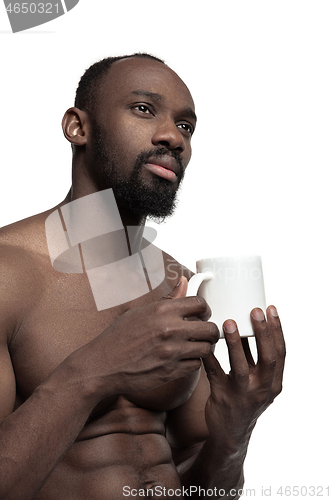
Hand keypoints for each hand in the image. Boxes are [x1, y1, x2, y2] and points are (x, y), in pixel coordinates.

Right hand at [71, 277, 218, 398]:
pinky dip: (193, 362)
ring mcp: (172, 352)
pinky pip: (196, 365)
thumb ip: (168, 299)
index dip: (205, 309)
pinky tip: (184, 359)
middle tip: (204, 332)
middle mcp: (170, 330)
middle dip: (211, 330)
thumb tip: (184, 281)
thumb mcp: (140, 312)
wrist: (102, 366)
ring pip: (207, 348)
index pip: (200, 304)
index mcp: (162, 310)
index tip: (202, 314)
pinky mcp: (172, 371)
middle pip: (210, 328)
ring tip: (196, 346)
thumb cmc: (118, 337)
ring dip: (204, 347)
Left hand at [202, 306, 285, 452]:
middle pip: (268, 358)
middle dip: (262, 332)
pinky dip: (210, 356)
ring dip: (236, 343)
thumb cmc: (243, 398)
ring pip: (240, 367)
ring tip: (228, 322)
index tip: (270, 309)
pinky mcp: (223, 398)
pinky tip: (205, 342)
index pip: (281, 352)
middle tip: (254, 310)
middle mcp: (263, 389)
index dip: (277, 329)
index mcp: (274, 382)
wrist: (230, 433)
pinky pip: (215, 373)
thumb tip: (245, 322)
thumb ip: (252, 356)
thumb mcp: (256, 379)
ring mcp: (243, 395)